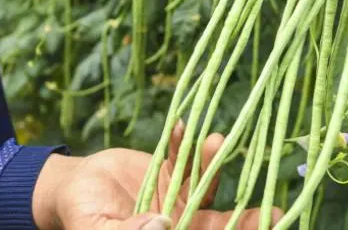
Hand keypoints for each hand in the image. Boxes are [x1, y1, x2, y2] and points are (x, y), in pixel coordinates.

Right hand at [32, 121, 279, 228]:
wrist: (73, 186)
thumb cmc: (81, 214)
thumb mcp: (98, 227)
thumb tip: (163, 226)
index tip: (267, 225)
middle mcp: (180, 224)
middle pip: (220, 225)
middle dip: (249, 219)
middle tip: (274, 210)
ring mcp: (177, 198)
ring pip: (206, 186)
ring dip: (213, 165)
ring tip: (216, 141)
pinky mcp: (170, 171)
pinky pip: (182, 158)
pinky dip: (183, 143)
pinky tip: (183, 127)